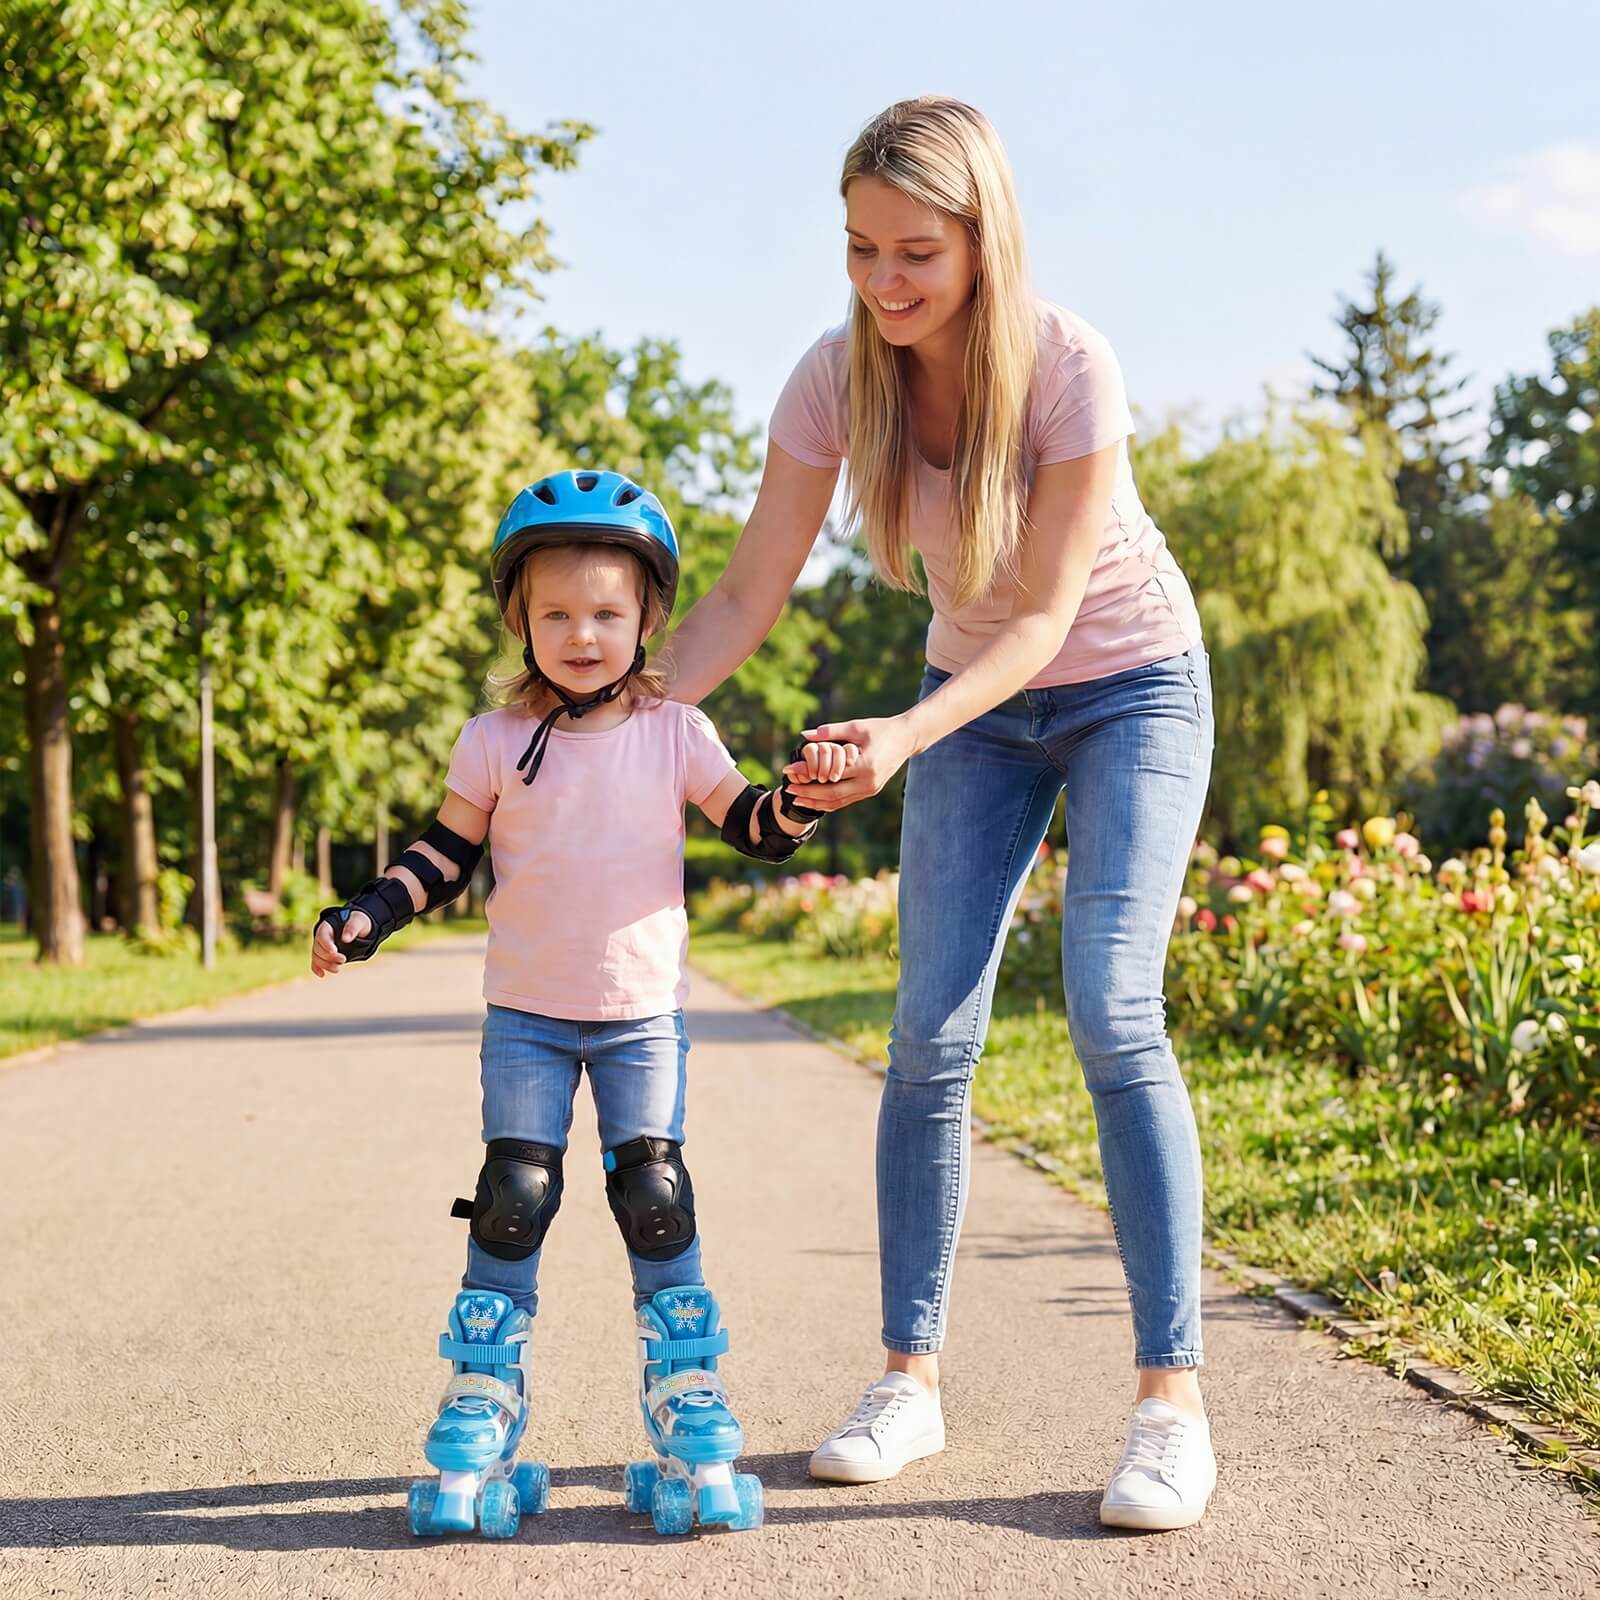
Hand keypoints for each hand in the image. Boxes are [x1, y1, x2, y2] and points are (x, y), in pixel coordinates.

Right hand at [311, 908, 370, 976]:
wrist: (359, 928)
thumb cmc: (358, 922)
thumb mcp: (358, 921)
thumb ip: (352, 928)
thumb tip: (345, 939)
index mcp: (327, 926)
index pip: (322, 936)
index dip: (326, 944)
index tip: (334, 951)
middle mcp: (322, 937)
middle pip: (318, 948)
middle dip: (329, 956)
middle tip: (343, 959)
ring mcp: (322, 946)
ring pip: (317, 957)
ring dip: (325, 965)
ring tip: (337, 969)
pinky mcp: (324, 955)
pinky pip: (316, 962)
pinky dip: (317, 968)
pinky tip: (322, 975)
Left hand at [782, 718, 914, 812]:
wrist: (906, 739)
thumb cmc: (880, 729)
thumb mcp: (855, 727)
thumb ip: (829, 732)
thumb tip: (804, 736)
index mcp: (866, 764)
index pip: (829, 773)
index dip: (807, 774)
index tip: (789, 771)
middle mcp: (868, 781)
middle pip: (831, 793)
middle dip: (807, 794)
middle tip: (788, 790)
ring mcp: (870, 789)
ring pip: (838, 801)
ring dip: (816, 802)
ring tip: (796, 799)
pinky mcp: (871, 791)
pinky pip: (846, 800)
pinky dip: (829, 802)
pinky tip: (814, 800)